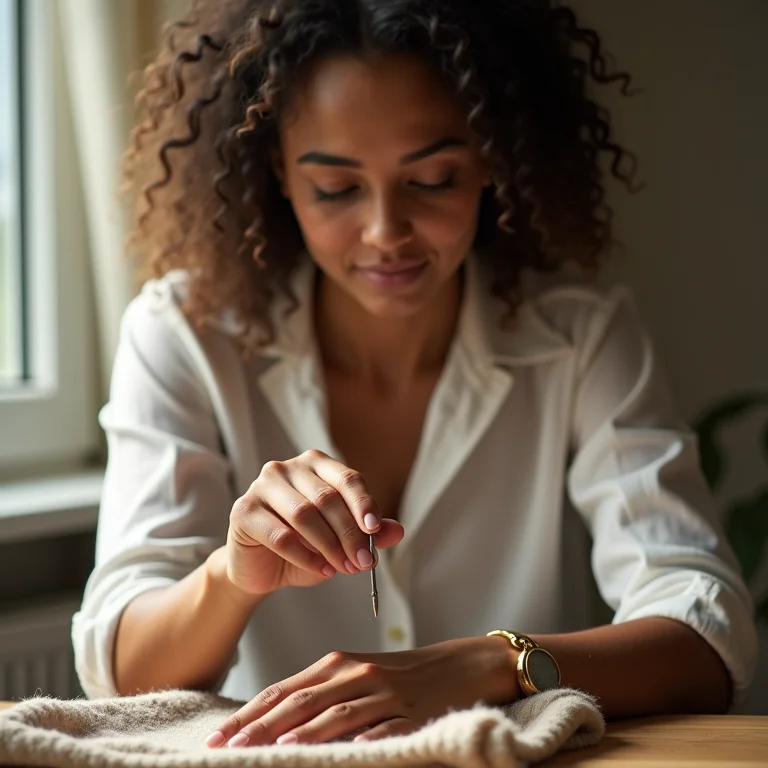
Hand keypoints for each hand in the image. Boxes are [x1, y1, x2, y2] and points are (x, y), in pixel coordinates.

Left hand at [204, 637, 519, 746]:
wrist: (462, 663)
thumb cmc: (404, 672)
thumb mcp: (359, 672)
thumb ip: (322, 690)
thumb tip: (277, 720)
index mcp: (340, 662)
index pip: (285, 689)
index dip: (250, 712)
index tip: (221, 734)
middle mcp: (357, 674)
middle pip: (301, 702)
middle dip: (260, 727)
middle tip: (227, 748)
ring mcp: (384, 694)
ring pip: (334, 716)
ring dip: (298, 736)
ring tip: (268, 752)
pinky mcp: (411, 713)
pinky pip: (382, 729)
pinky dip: (359, 741)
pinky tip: (342, 752)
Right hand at [226, 449, 403, 596]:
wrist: (260, 571)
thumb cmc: (304, 547)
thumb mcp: (341, 541)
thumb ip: (367, 533)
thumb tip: (397, 531)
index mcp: (315, 465)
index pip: (347, 478)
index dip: (364, 503)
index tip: (375, 530)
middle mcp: (286, 468)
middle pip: (326, 498)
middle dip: (349, 533)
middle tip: (363, 562)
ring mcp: (261, 486)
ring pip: (304, 515)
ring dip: (329, 546)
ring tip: (344, 568)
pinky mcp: (243, 511)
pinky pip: (280, 536)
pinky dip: (306, 557)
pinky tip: (322, 570)